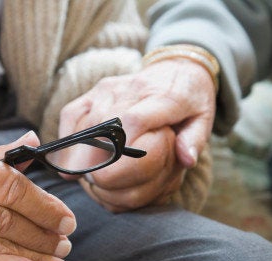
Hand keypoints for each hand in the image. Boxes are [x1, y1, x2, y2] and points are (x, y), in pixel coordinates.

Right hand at [59, 58, 215, 211]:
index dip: (117, 148)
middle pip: (102, 122)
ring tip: (76, 176)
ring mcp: (111, 87)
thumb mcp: (204, 119)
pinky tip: (68, 158)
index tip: (108, 175)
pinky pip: (73, 112)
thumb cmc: (192, 100)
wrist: (180, 66)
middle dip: (92, 156)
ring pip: (84, 119)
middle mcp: (133, 88)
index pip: (134, 120)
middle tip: (91, 183)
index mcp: (164, 97)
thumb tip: (186, 160)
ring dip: (76, 150)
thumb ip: (195, 140)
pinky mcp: (97, 89)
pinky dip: (67, 136)